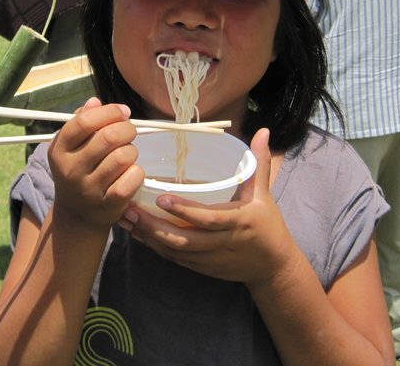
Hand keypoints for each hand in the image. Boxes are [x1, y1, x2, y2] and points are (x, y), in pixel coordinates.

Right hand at [48, 97, 143, 230]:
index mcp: (60, 150)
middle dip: (127, 129)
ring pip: (124, 156)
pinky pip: (132, 178)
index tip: (122, 112)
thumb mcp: (70, 147)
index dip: (109, 112)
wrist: (76, 215)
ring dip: (131, 150)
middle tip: (129, 132)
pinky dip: (137, 172)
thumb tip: (95, 102)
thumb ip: (81, 121)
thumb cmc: (77, 171)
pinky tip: (130, 172)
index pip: (84, 121)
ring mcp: (89, 189)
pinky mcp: (108, 204)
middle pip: (108, 137)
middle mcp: (71, 170)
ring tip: (126, 154)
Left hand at [120, 128, 295, 287]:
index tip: (161, 198)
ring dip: (148, 236)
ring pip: (174, 251)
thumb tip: (263, 131)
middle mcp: (222, 243)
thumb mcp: (264, 195)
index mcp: (239, 222)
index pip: (209, 218)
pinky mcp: (201, 268)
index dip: (185, 211)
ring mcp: (210, 259)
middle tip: (130, 209)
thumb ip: (259, 163)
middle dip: (153, 226)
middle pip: (184, 239)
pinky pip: (174, 259)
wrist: (273, 267)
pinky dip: (154, 247)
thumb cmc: (268, 225)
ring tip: (126, 218)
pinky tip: (137, 233)